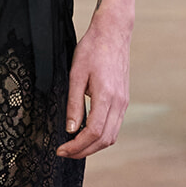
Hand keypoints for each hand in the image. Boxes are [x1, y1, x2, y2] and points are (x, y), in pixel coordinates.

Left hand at [56, 13, 130, 158]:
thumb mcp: (76, 74)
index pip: (94, 132)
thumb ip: (74, 103)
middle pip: (105, 139)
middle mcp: (119, 102)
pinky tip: (86, 134)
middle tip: (65, 153)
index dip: (77, 146)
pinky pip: (115, 126)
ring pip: (112, 135)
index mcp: (107, 96)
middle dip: (84, 151)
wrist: (113, 33)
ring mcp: (124, 102)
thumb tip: (71, 129)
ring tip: (74, 147)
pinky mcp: (124, 100)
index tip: (61, 150)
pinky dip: (101, 136)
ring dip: (94, 146)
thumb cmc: (92, 49)